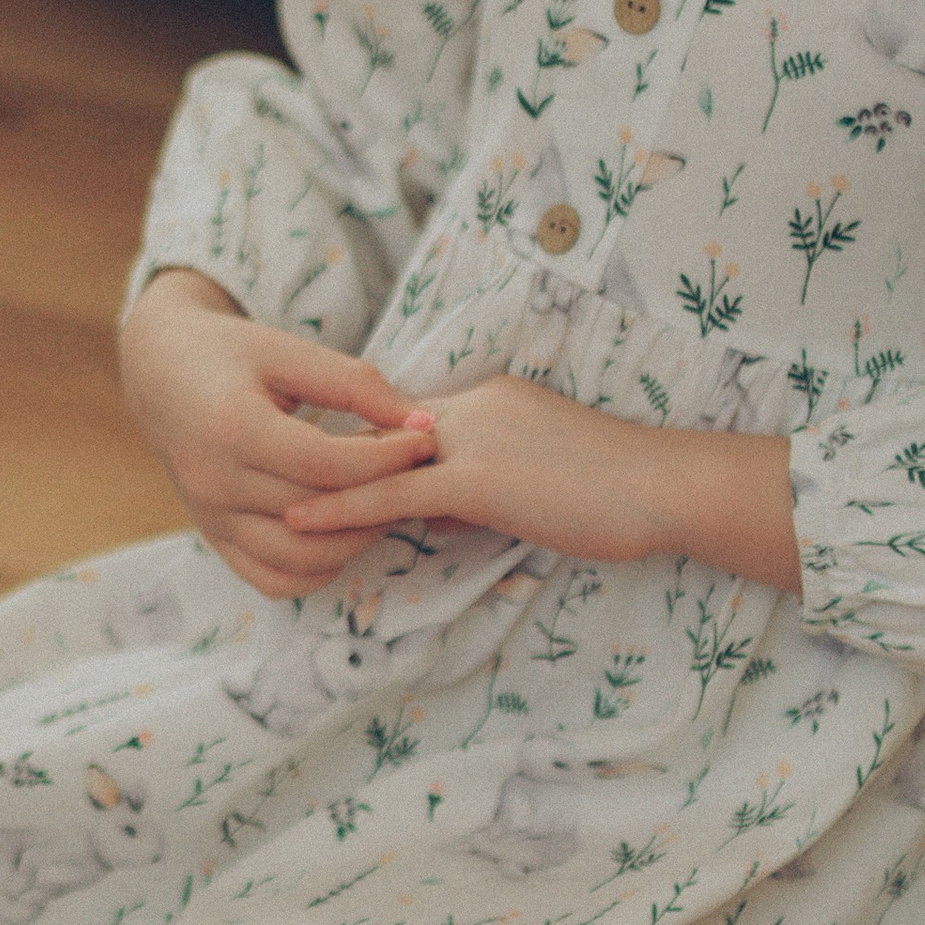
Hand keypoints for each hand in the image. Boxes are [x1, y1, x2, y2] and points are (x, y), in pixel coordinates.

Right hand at [119, 272, 434, 595]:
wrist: (160, 372)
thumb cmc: (229, 353)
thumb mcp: (288, 351)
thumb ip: (353, 383)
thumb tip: (421, 422)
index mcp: (232, 428)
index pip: (327, 465)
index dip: (386, 457)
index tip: (424, 438)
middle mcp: (215, 482)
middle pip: (319, 513)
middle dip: (381, 495)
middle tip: (416, 470)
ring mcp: (212, 517)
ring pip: (300, 558)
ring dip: (356, 539)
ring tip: (385, 501)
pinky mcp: (214, 537)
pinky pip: (273, 580)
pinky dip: (317, 570)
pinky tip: (342, 533)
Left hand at [281, 375, 803, 591]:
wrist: (665, 486)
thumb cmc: (617, 491)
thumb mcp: (535, 481)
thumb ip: (478, 487)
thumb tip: (432, 513)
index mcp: (488, 401)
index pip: (406, 423)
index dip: (361, 449)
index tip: (309, 463)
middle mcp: (471, 408)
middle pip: (379, 434)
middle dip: (325, 460)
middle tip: (263, 478)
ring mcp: (472, 440)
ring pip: (375, 459)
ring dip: (316, 482)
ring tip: (258, 496)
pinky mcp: (479, 480)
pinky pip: (393, 495)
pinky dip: (342, 509)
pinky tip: (300, 523)